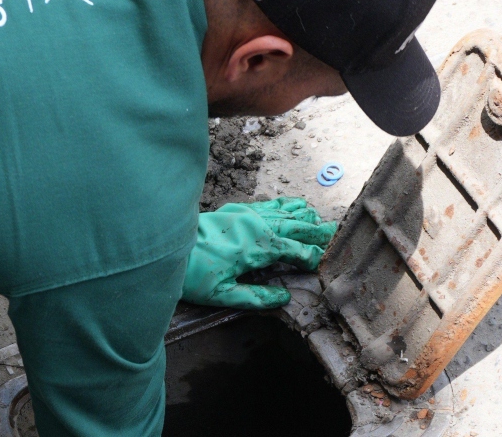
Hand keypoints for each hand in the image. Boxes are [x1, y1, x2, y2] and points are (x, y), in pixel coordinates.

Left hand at [181, 197, 336, 309]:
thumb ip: (256, 297)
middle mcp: (255, 225)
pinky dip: (287, 206)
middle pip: (296, 226)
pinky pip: (269, 204)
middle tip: (338, 235)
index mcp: (256, 247)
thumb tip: (284, 297)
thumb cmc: (191, 274)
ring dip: (305, 217)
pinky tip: (295, 206)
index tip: (327, 263)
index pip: (295, 250)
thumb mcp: (223, 295)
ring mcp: (246, 214)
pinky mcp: (236, 209)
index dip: (313, 256)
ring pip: (285, 212)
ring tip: (323, 221)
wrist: (163, 246)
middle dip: (317, 232)